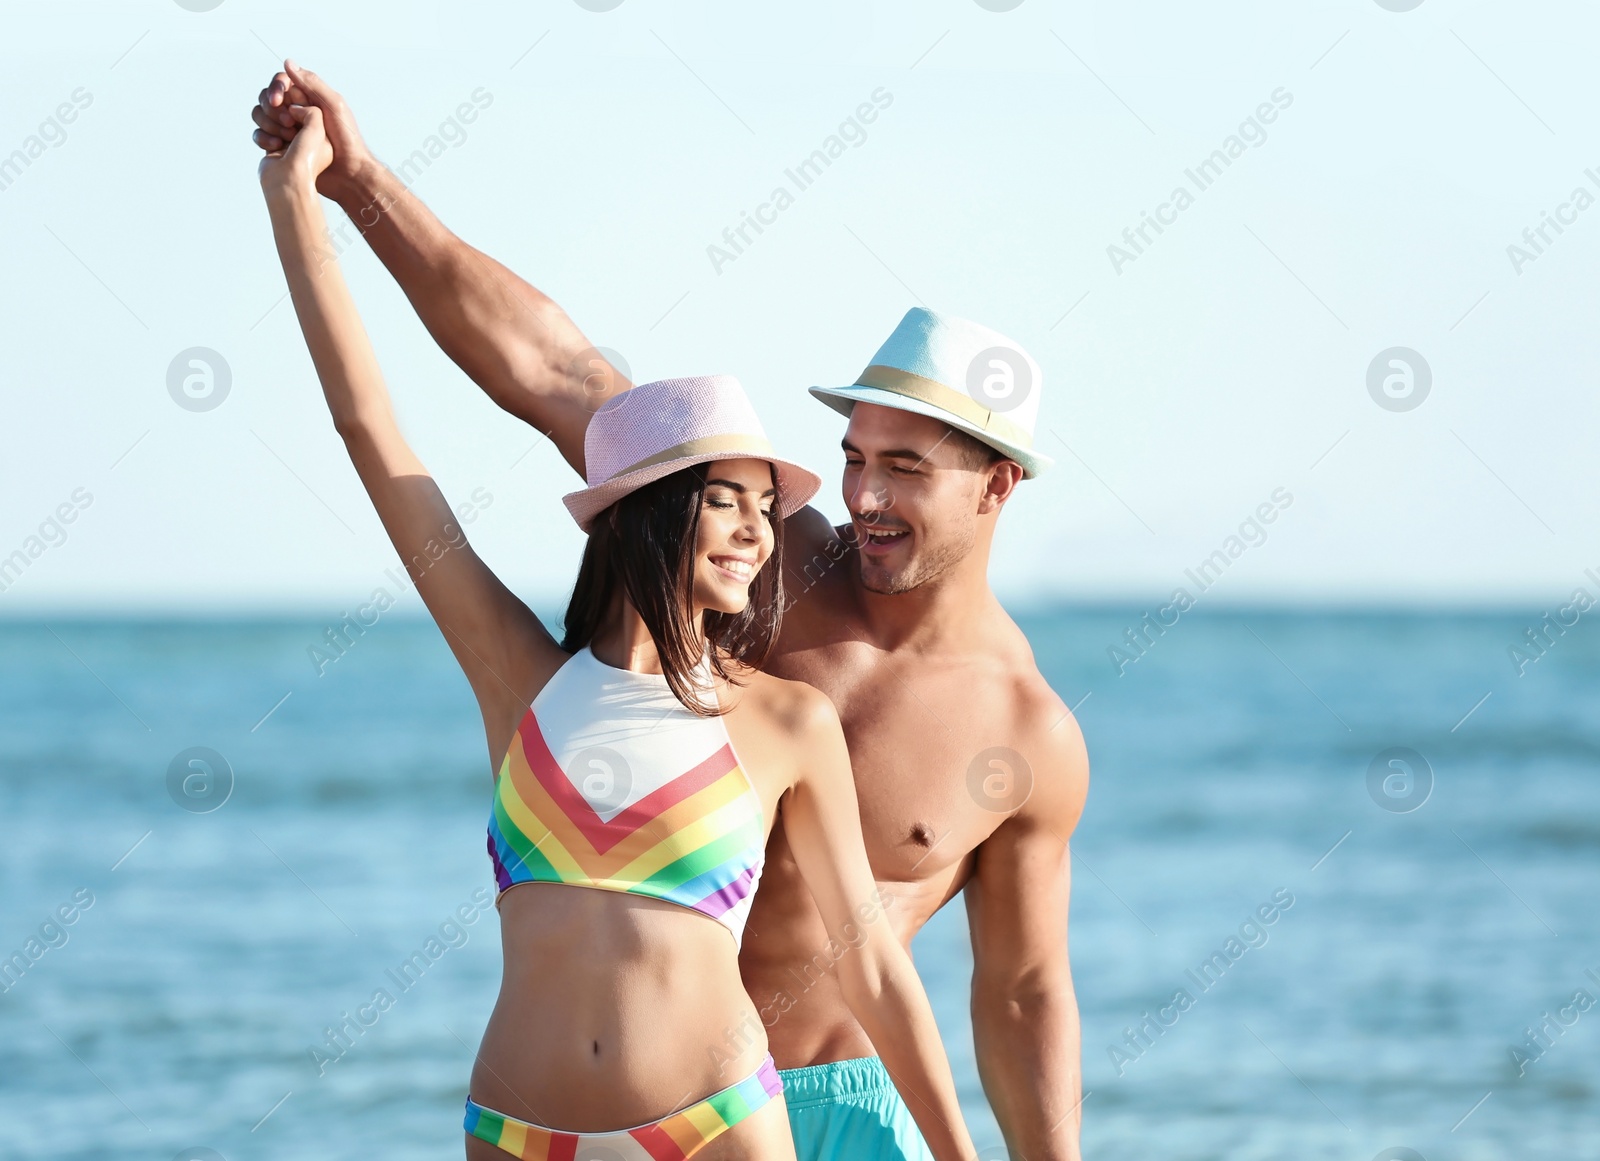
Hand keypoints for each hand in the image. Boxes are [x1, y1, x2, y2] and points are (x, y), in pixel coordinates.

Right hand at [251, 59, 374, 197]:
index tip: (278, 101)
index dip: (276, 88)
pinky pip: (260, 135)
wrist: (348, 173)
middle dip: (272, 108)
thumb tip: (287, 63)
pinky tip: (277, 146)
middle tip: (289, 124)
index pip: (282, 82)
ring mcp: (286, 128)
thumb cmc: (347, 139)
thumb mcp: (334, 105)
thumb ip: (312, 84)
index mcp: (308, 97)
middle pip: (267, 97)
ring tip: (288, 137)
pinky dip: (263, 138)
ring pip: (260, 115)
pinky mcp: (280, 145)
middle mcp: (295, 110)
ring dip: (268, 122)